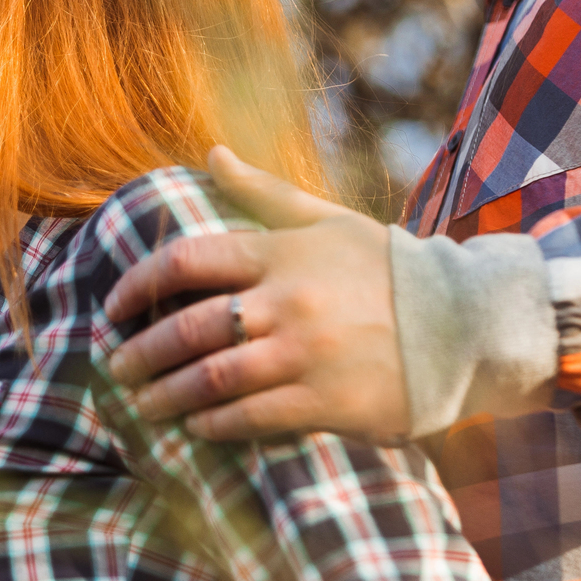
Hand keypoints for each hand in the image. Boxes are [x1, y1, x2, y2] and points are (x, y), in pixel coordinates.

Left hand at [104, 146, 407, 441]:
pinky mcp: (327, 402)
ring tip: (142, 405)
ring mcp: (306, 353)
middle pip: (188, 327)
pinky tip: (195, 427)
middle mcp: (287, 300)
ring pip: (211, 378)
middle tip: (115, 366)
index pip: (187, 260)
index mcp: (280, 252)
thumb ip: (263, 192)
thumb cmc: (387, 269)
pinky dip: (214, 424)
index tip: (114, 306)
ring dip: (165, 395)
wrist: (467, 324)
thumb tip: (211, 153)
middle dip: (141, 352)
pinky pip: (252, 417)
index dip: (137, 284)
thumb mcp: (327, 220)